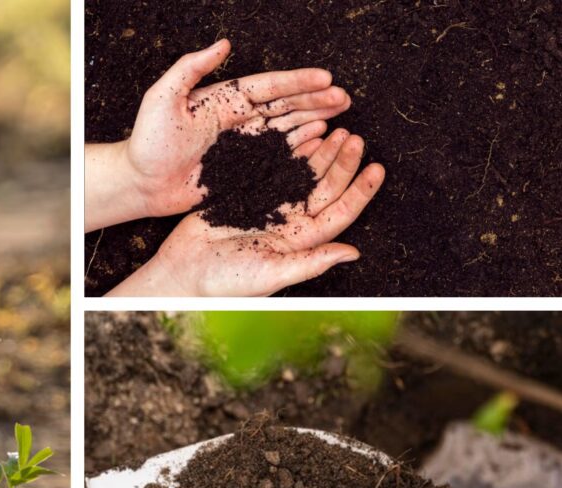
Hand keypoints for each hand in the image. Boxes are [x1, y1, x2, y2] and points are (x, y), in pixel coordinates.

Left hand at [85, 39, 351, 231]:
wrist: (140, 183)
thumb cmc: (147, 141)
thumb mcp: (163, 97)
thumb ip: (191, 68)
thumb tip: (224, 43)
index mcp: (225, 100)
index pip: (268, 87)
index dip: (297, 82)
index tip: (325, 78)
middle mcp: (239, 120)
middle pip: (285, 106)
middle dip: (316, 101)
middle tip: (344, 98)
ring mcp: (244, 147)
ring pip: (287, 129)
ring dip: (314, 121)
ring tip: (341, 115)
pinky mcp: (243, 172)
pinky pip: (276, 160)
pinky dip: (299, 151)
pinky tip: (320, 142)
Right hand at [107, 129, 384, 296]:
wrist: (183, 272)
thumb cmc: (226, 282)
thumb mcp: (271, 273)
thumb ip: (311, 261)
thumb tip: (353, 252)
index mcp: (300, 242)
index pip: (339, 212)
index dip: (360, 191)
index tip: (377, 168)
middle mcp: (290, 223)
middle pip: (325, 188)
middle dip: (343, 163)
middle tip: (356, 138)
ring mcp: (270, 208)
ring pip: (303, 175)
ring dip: (321, 153)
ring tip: (337, 130)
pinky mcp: (248, 195)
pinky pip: (276, 169)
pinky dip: (290, 151)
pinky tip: (303, 135)